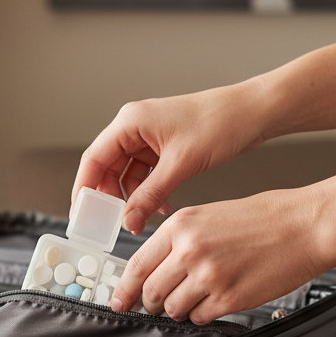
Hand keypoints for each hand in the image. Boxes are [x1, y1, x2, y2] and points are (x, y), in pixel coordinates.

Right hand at [71, 83, 271, 234]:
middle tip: (112, 223)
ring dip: (134, 198)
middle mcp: (135, 127)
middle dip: (111, 197)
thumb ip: (149, 195)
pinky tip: (161, 207)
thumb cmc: (219, 122)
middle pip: (108, 167)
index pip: (94, 158)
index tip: (82, 213)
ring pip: (128, 174)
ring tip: (140, 220)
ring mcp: (149, 137)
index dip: (84, 188)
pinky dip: (150, 192)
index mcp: (130, 122)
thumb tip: (128, 220)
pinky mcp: (164, 147)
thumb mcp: (180, 165)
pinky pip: (147, 174)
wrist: (253, 113)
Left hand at [111, 189, 324, 322]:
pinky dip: (202, 314)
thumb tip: (154, 268)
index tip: (118, 300)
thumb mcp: (209, 215)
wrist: (306, 226)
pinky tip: (214, 300)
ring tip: (194, 297)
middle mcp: (189, 251)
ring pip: (173, 309)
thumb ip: (178, 240)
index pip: (136, 265)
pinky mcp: (229, 298)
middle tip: (156, 304)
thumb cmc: (264, 218)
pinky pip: (199, 318)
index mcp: (180, 226)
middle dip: (150, 303)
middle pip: (150, 292)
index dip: (123, 289)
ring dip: (178, 309)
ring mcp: (208, 276)